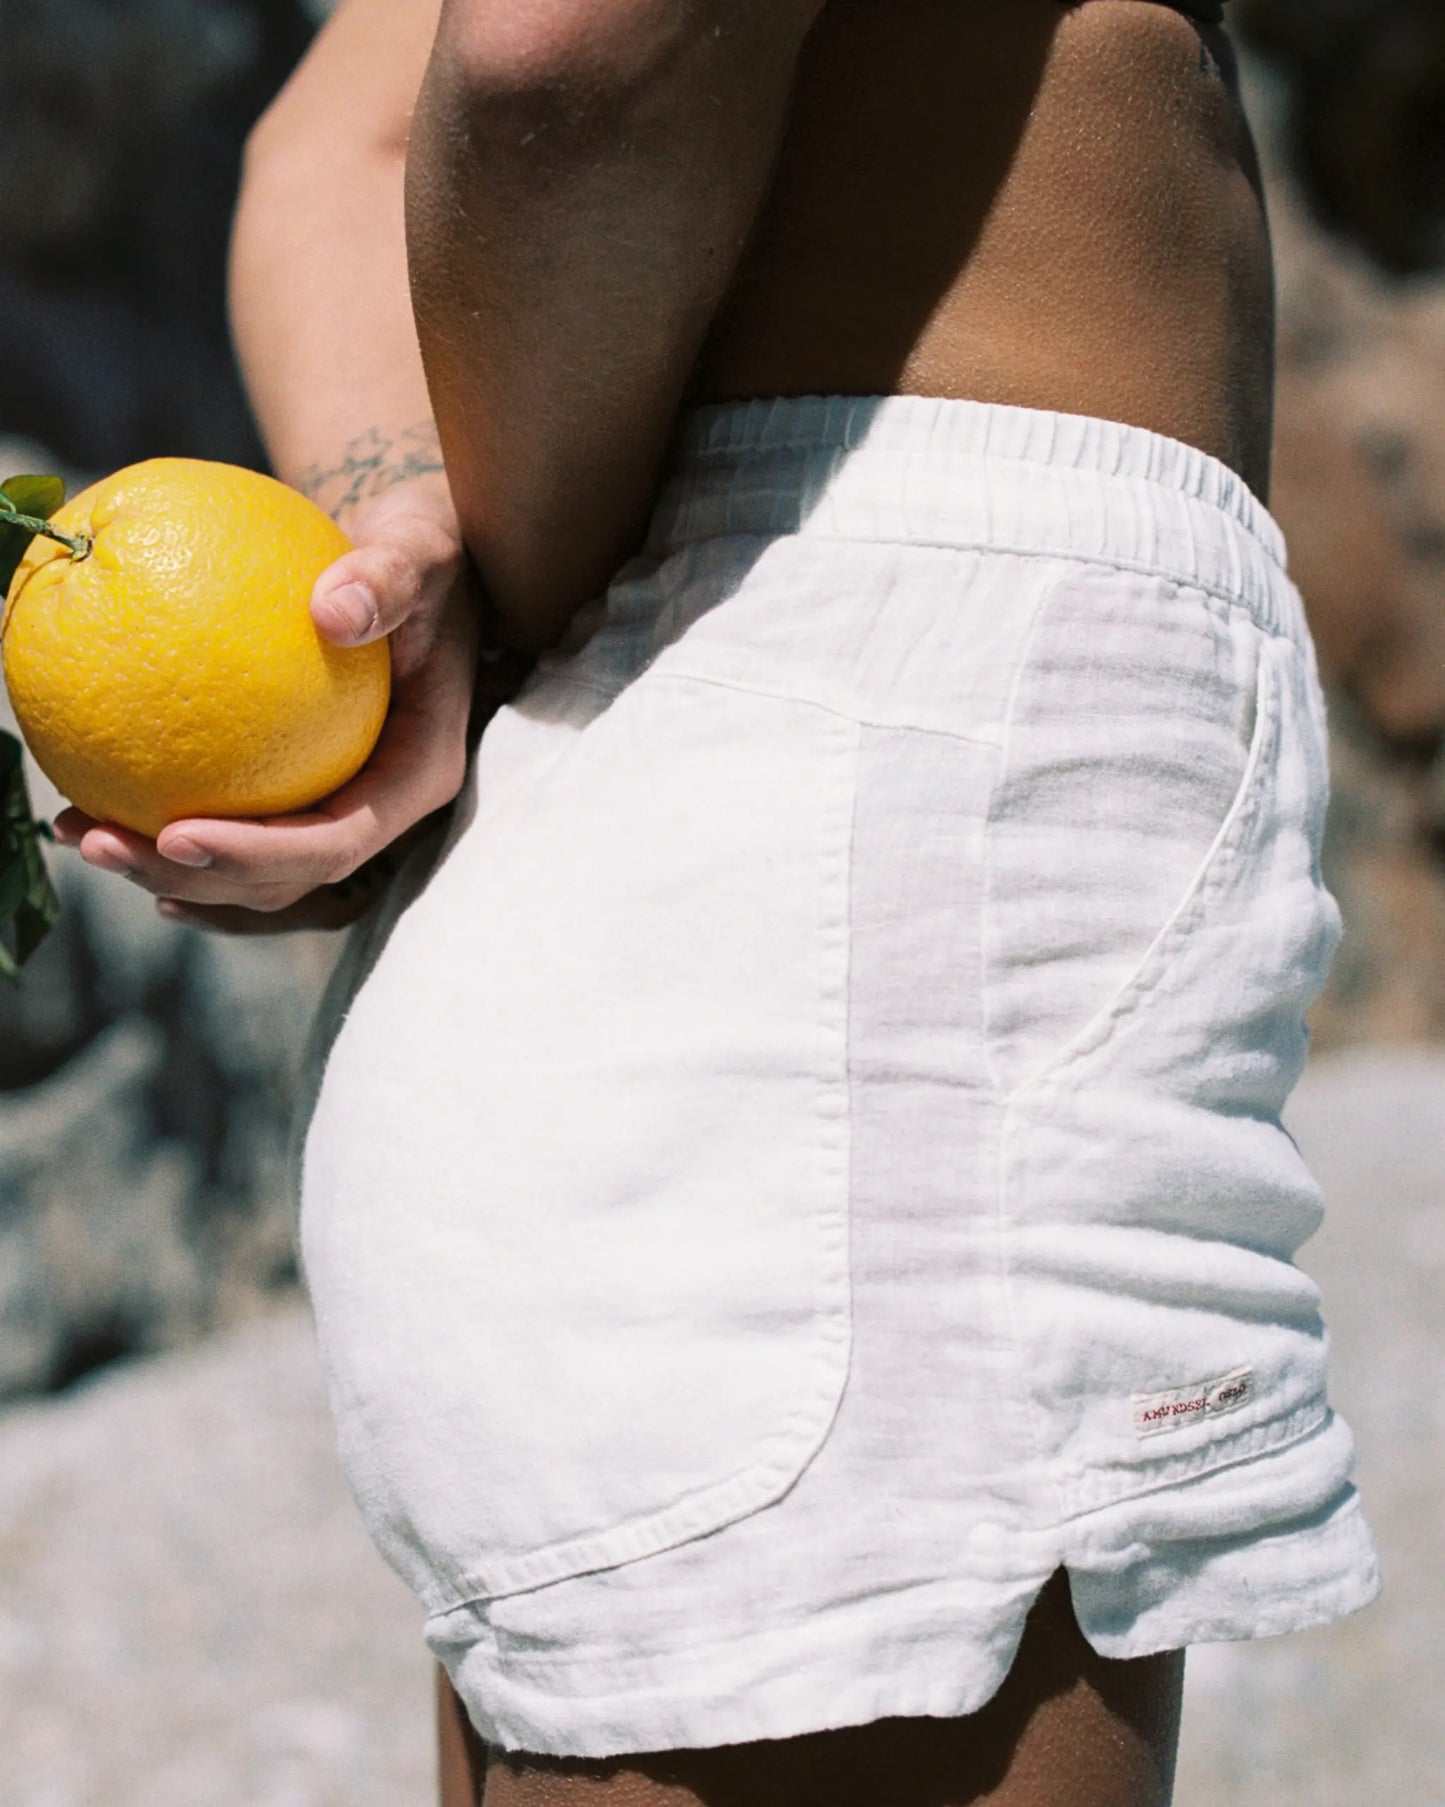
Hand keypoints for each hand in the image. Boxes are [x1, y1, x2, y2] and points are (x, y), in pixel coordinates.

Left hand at [53, 483, 485, 931]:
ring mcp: (340, 808)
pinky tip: (108, 827)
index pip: (338, 843)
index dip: (260, 855)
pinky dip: (174, 849)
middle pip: (285, 880)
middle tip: (103, 843)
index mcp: (417, 773)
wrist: (408, 565)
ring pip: (253, 875)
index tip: (177, 834)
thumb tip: (334, 612)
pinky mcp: (301, 793)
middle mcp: (379, 807)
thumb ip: (385, 579)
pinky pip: (236, 839)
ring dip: (166, 872)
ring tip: (83, 835)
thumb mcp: (413, 548)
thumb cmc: (415, 553)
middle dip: (192, 877)